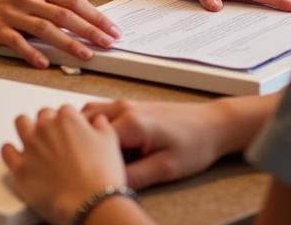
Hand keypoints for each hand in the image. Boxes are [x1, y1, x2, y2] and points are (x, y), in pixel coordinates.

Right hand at [0, 0, 120, 67]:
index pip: (75, 2)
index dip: (96, 16)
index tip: (113, 29)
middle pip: (64, 15)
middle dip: (89, 30)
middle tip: (108, 43)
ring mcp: (13, 14)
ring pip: (44, 28)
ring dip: (67, 42)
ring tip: (85, 55)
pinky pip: (17, 42)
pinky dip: (31, 53)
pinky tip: (44, 63)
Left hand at [1, 106, 127, 224]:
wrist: (90, 203)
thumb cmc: (101, 175)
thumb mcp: (110, 142)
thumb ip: (101, 125)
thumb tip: (97, 121)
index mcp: (67, 118)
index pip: (64, 110)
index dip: (68, 122)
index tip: (70, 132)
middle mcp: (46, 127)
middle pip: (42, 115)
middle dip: (48, 124)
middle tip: (54, 139)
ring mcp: (31, 146)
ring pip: (21, 124)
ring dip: (27, 129)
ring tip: (34, 141)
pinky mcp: (19, 168)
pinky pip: (6, 151)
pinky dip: (11, 152)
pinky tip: (18, 157)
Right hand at [81, 99, 226, 188]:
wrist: (213, 124)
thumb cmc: (195, 145)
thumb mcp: (166, 168)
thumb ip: (135, 176)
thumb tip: (109, 186)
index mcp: (132, 123)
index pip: (90, 139)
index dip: (83, 158)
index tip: (82, 175)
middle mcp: (125, 108)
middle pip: (84, 120)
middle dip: (77, 142)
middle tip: (78, 165)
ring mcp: (127, 104)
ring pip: (91, 114)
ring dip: (85, 132)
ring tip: (89, 157)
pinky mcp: (132, 107)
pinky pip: (103, 113)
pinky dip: (95, 127)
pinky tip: (103, 148)